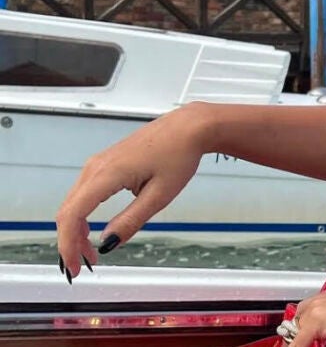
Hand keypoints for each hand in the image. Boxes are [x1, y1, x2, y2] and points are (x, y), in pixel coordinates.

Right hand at [55, 103, 210, 278]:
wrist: (189, 127)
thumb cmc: (179, 155)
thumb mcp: (160, 195)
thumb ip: (131, 221)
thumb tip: (107, 243)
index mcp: (107, 174)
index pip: (72, 215)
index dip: (67, 245)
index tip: (73, 267)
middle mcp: (96, 167)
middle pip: (68, 211)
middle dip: (71, 242)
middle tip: (85, 265)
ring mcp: (97, 163)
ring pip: (73, 203)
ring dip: (76, 230)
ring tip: (91, 252)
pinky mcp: (104, 164)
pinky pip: (83, 193)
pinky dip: (83, 215)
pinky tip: (93, 230)